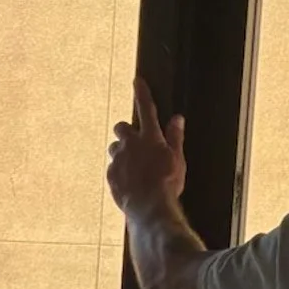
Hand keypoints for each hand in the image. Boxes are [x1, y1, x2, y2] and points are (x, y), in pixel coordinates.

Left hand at [107, 76, 187, 217]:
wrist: (149, 207)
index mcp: (149, 137)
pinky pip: (113, 168)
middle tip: (135, 143)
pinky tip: (130, 182)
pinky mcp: (111, 175)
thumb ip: (175, 137)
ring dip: (122, 152)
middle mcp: (130, 144)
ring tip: (134, 167)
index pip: (145, 108)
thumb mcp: (177, 159)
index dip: (141, 93)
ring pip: (114, 148)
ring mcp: (118, 159)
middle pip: (121, 128)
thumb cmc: (167, 183)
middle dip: (126, 132)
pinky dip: (120, 171)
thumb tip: (177, 119)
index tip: (137, 81)